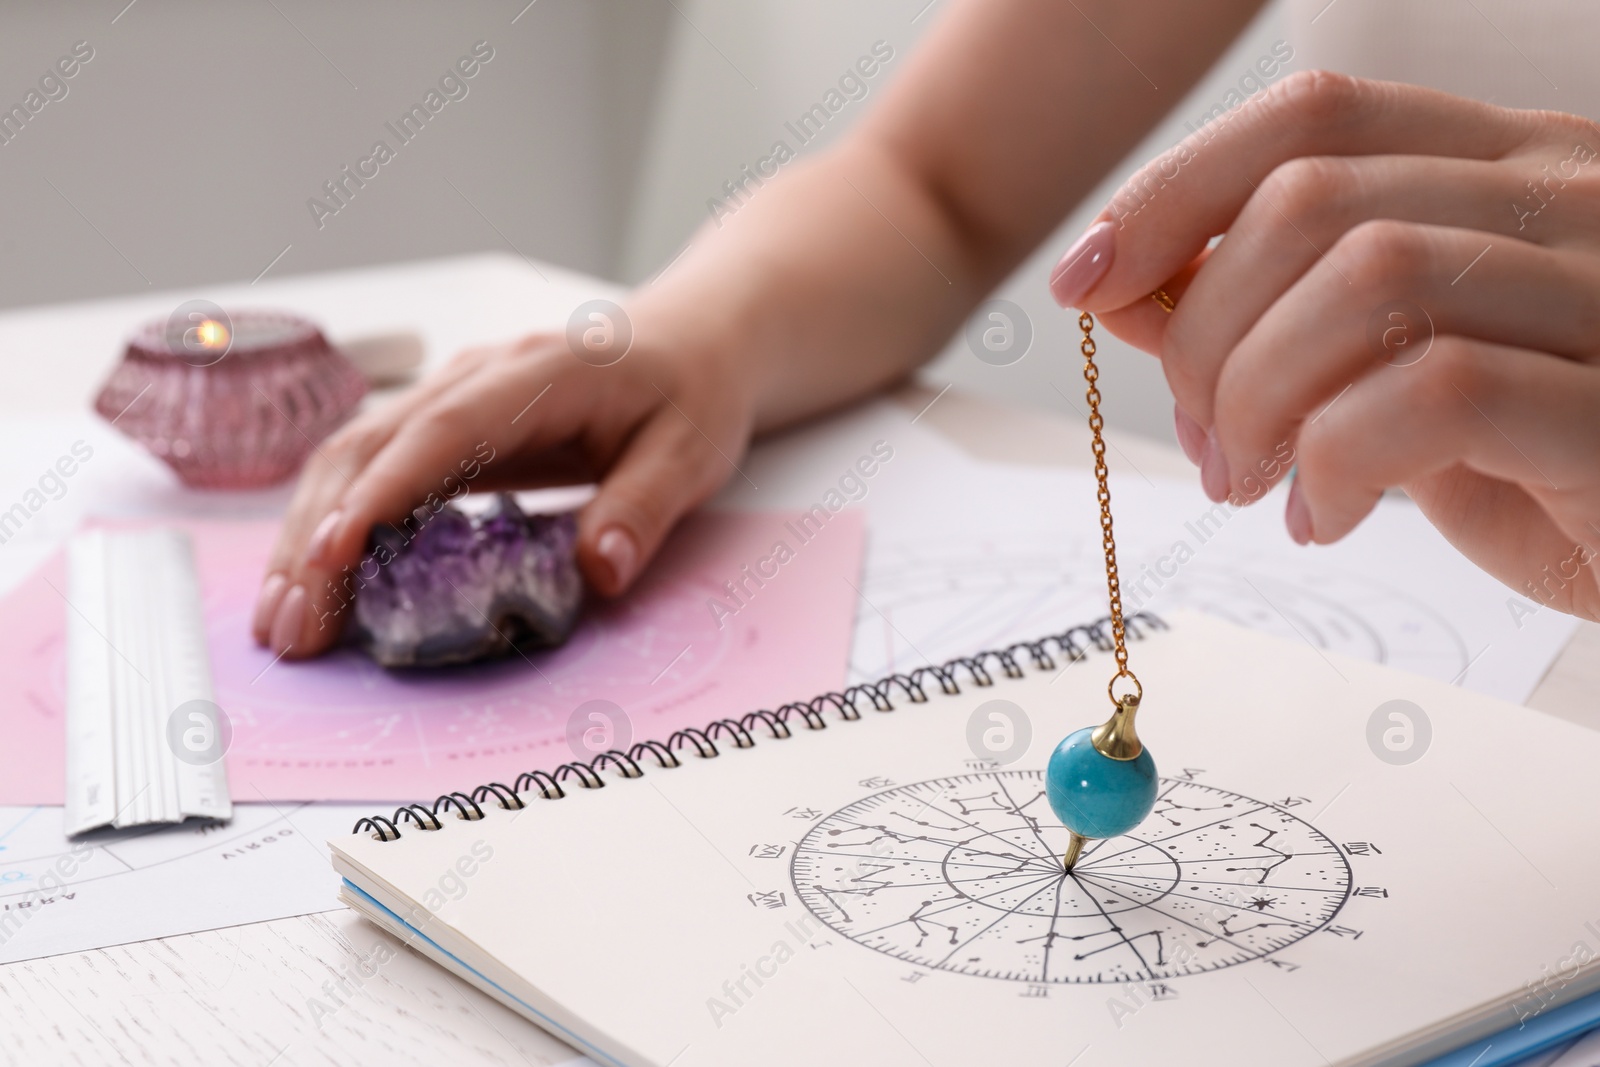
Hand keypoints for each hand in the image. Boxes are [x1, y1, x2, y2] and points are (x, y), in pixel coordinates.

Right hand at [251, 305, 753, 657]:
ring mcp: (452, 400)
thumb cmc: (691, 394)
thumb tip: (599, 573)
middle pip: (371, 449)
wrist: (687, 344)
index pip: (441, 434)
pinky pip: (374, 474)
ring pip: (354, 461)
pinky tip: (316, 586)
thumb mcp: (692, 452)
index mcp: (537, 374)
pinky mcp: (445, 430)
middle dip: (317, 538)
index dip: (381, 495)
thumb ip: (644, 507)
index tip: (330, 556)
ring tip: (284, 623)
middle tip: (292, 629)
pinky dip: (335, 529)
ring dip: (309, 538)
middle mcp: (476, 379)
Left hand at [1051, 71, 1599, 620]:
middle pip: (1311, 200)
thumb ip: (1271, 318)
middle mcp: (1570, 198)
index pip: (1314, 118)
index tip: (1086, 280)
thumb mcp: (1387, 375)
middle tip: (1202, 436)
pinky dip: (1338, 461)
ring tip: (1252, 479)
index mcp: (1510, 167)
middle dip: (1204, 329)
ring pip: (1369, 275)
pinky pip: (1435, 392)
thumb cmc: (1546, 461)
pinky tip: (1325, 516)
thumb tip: (1126, 287)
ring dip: (1259, 394)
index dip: (1172, 190)